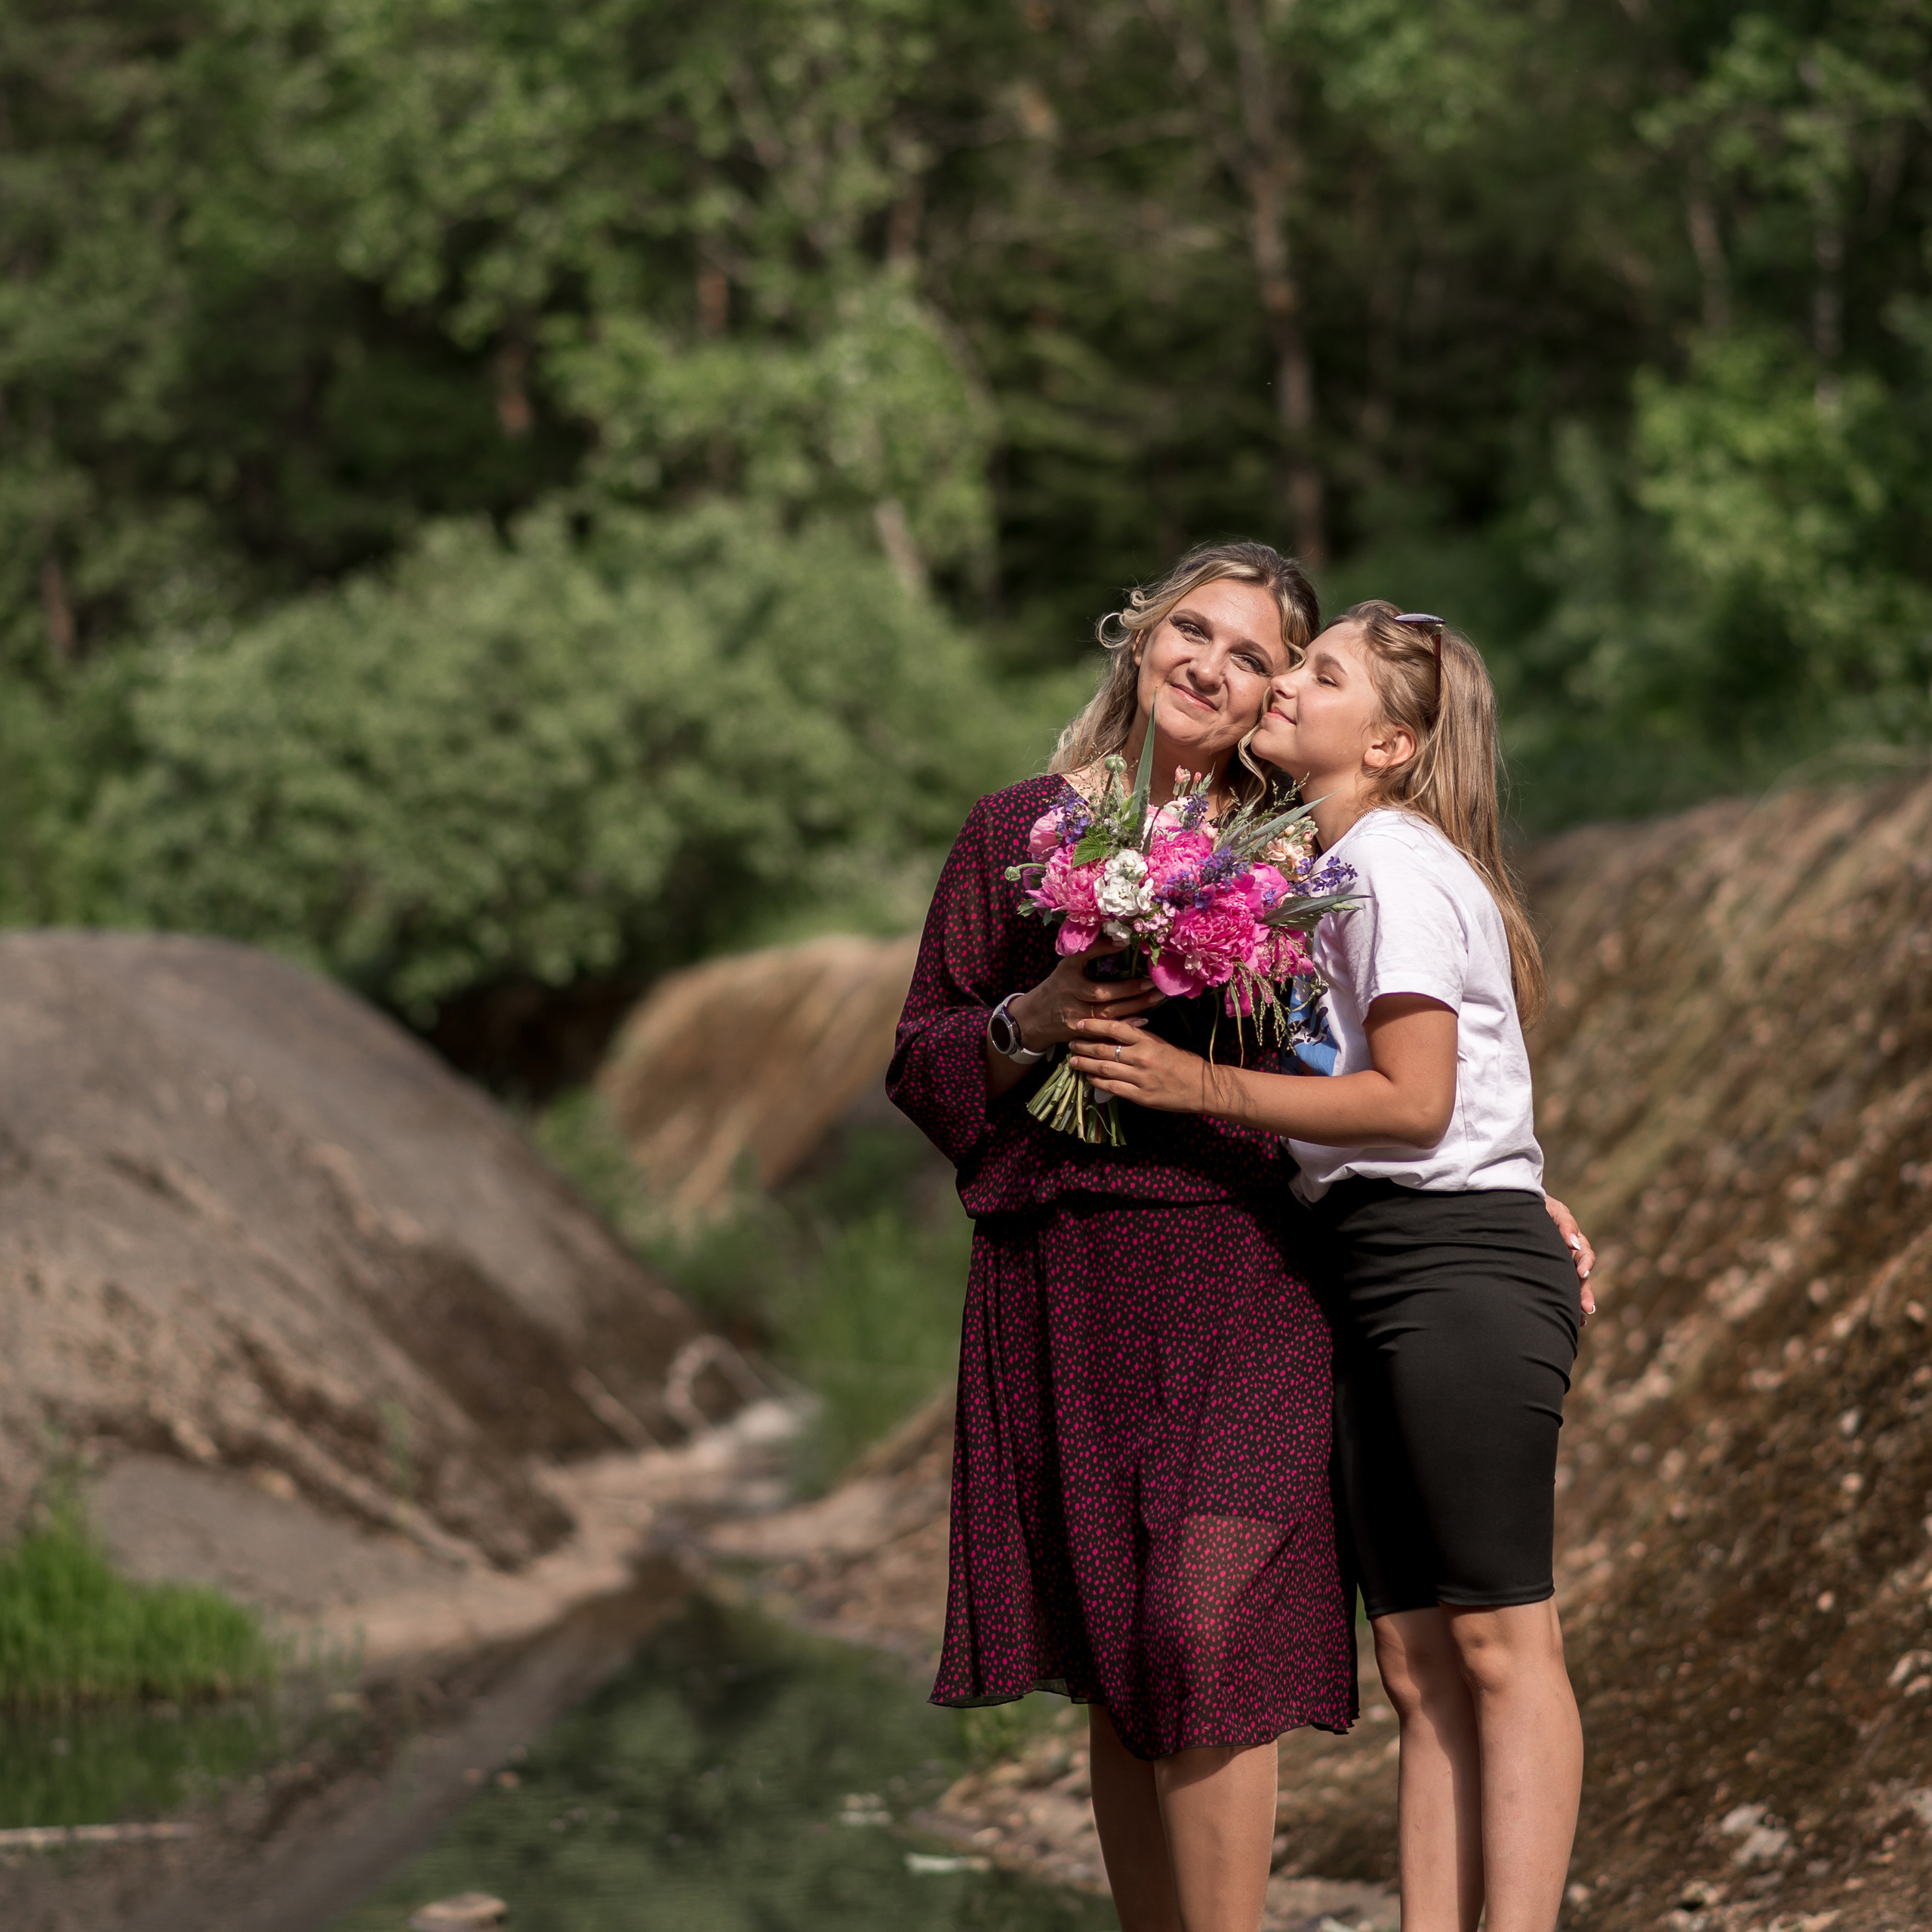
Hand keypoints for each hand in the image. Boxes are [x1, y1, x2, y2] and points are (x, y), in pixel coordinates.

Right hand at [1009, 946, 1163, 1049]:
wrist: (1034, 1019)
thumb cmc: (1058, 987)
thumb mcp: (1067, 967)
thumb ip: (1089, 954)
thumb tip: (1120, 939)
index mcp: (1067, 974)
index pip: (1083, 958)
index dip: (1102, 951)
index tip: (1124, 942)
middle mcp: (1070, 995)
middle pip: (1103, 994)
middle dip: (1130, 989)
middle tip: (1153, 983)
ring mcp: (1076, 1016)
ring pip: (1108, 1014)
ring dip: (1135, 1006)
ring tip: (1156, 997)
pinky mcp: (1081, 1033)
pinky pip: (1107, 1030)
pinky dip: (1125, 1025)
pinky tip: (1143, 1019)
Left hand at [1066, 1014, 1213, 1113]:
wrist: (1202, 1087)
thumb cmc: (1183, 1062)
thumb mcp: (1162, 1043)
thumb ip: (1140, 1038)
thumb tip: (1115, 1032)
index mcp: (1149, 1040)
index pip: (1116, 1028)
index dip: (1095, 1025)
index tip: (1080, 1024)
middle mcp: (1142, 1057)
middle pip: (1105, 1049)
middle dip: (1084, 1046)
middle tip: (1071, 1043)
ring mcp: (1141, 1078)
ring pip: (1105, 1069)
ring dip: (1086, 1064)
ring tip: (1073, 1061)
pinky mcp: (1141, 1096)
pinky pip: (1113, 1088)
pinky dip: (1098, 1082)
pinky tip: (1089, 1078)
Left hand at [1544, 1193, 1595, 1319]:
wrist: (1513, 1206)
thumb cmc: (1535, 1206)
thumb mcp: (1551, 1209)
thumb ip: (1565, 1223)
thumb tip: (1574, 1243)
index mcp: (1571, 1240)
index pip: (1584, 1254)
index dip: (1585, 1263)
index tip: (1582, 1273)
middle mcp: (1568, 1256)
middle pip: (1581, 1277)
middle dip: (1585, 1292)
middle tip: (1587, 1307)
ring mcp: (1558, 1266)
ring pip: (1572, 1286)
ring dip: (1577, 1302)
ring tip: (1581, 1319)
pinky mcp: (1546, 1273)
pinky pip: (1558, 1290)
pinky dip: (1566, 1304)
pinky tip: (1571, 1319)